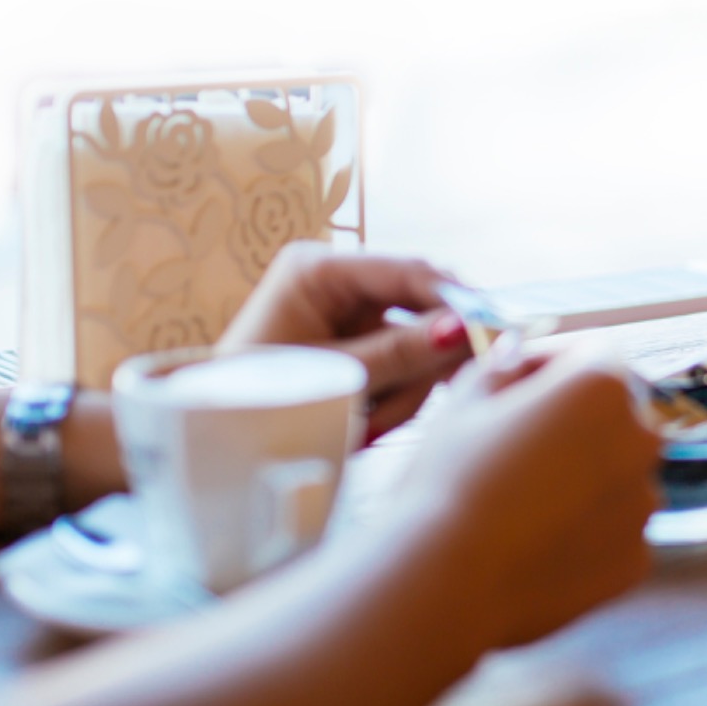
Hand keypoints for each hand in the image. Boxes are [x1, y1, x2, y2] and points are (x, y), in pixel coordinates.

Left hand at [218, 245, 470, 437]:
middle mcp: (339, 281)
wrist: (214, 436)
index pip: (407, 270)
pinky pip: (402, 362)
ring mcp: (350, 312)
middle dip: (427, 356)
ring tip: (370, 425)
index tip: (492, 327)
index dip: (455, 297)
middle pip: (420, 303)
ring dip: (406, 388)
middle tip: (446, 390)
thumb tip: (462, 330)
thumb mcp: (333, 377)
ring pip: (418, 340)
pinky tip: (370, 420)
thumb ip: (399, 354)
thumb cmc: (258, 400)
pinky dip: (396, 395)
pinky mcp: (358, 342)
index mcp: (319, 269)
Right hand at [401, 351, 660, 649]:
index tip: (516, 382)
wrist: (446, 583)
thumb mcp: (463, 404)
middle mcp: (639, 439)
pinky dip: (587, 530)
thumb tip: (516, 351)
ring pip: (617, 474)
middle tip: (516, 443)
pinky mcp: (636, 559)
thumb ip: (502, 367)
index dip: (550, 362)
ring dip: (582, 476)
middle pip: (614, 413)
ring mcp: (643, 503)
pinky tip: (536, 541)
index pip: (593, 352)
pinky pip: (615, 530)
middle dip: (573, 418)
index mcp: (602, 384)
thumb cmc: (448, 484)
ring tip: (521, 501)